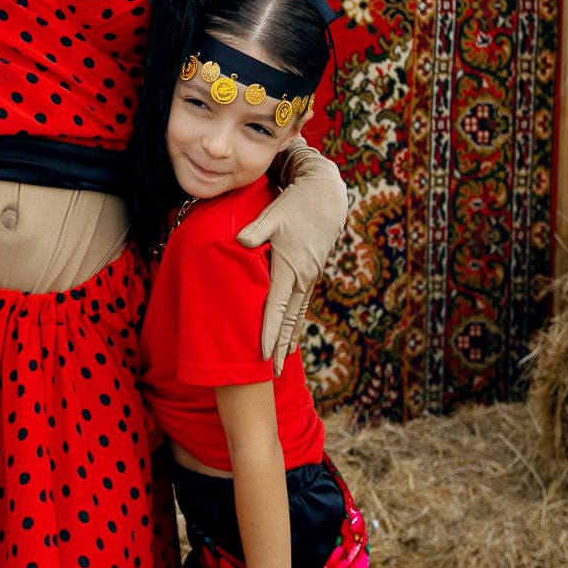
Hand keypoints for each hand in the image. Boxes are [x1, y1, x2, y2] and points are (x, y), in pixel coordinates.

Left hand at [238, 140, 346, 373]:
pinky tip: (293, 333)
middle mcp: (303, 277)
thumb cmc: (295, 204)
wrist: (326, 195)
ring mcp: (310, 276)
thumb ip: (256, 231)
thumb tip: (240, 242)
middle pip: (290, 319)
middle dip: (281, 346)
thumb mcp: (273, 215)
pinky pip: (302, 303)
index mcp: (291, 267)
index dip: (269, 332)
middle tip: (274, 373)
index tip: (263, 355)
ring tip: (283, 361)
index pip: (277, 307)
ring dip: (290, 338)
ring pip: (298, 313)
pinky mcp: (311, 272)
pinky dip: (296, 321)